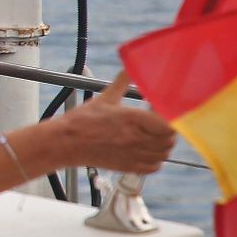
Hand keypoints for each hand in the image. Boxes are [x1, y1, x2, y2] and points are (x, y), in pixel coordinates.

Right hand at [58, 72, 175, 174]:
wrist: (66, 142)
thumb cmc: (83, 121)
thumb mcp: (104, 98)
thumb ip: (121, 83)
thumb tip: (129, 69)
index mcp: (132, 119)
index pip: (167, 125)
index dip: (170, 118)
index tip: (161, 112)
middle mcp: (136, 139)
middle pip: (169, 140)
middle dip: (167, 131)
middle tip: (158, 123)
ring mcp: (133, 155)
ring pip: (163, 154)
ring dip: (162, 145)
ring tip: (153, 137)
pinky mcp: (128, 166)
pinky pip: (153, 167)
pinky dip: (155, 160)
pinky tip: (146, 151)